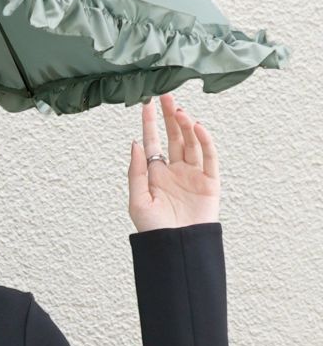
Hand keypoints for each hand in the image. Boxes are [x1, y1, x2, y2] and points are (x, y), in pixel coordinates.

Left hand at [128, 93, 219, 232]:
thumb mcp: (137, 200)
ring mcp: (193, 175)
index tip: (146, 104)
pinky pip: (209, 157)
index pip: (152, 142)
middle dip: (169, 117)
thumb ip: (136, 171)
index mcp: (156, 174)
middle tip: (166, 96)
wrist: (176, 249)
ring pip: (191, 143)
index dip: (150, 123)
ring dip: (185, 126)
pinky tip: (197, 127)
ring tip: (178, 111)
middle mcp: (175, 171)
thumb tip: (135, 143)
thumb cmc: (154, 230)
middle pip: (174, 137)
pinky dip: (205, 141)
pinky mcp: (210, 182)